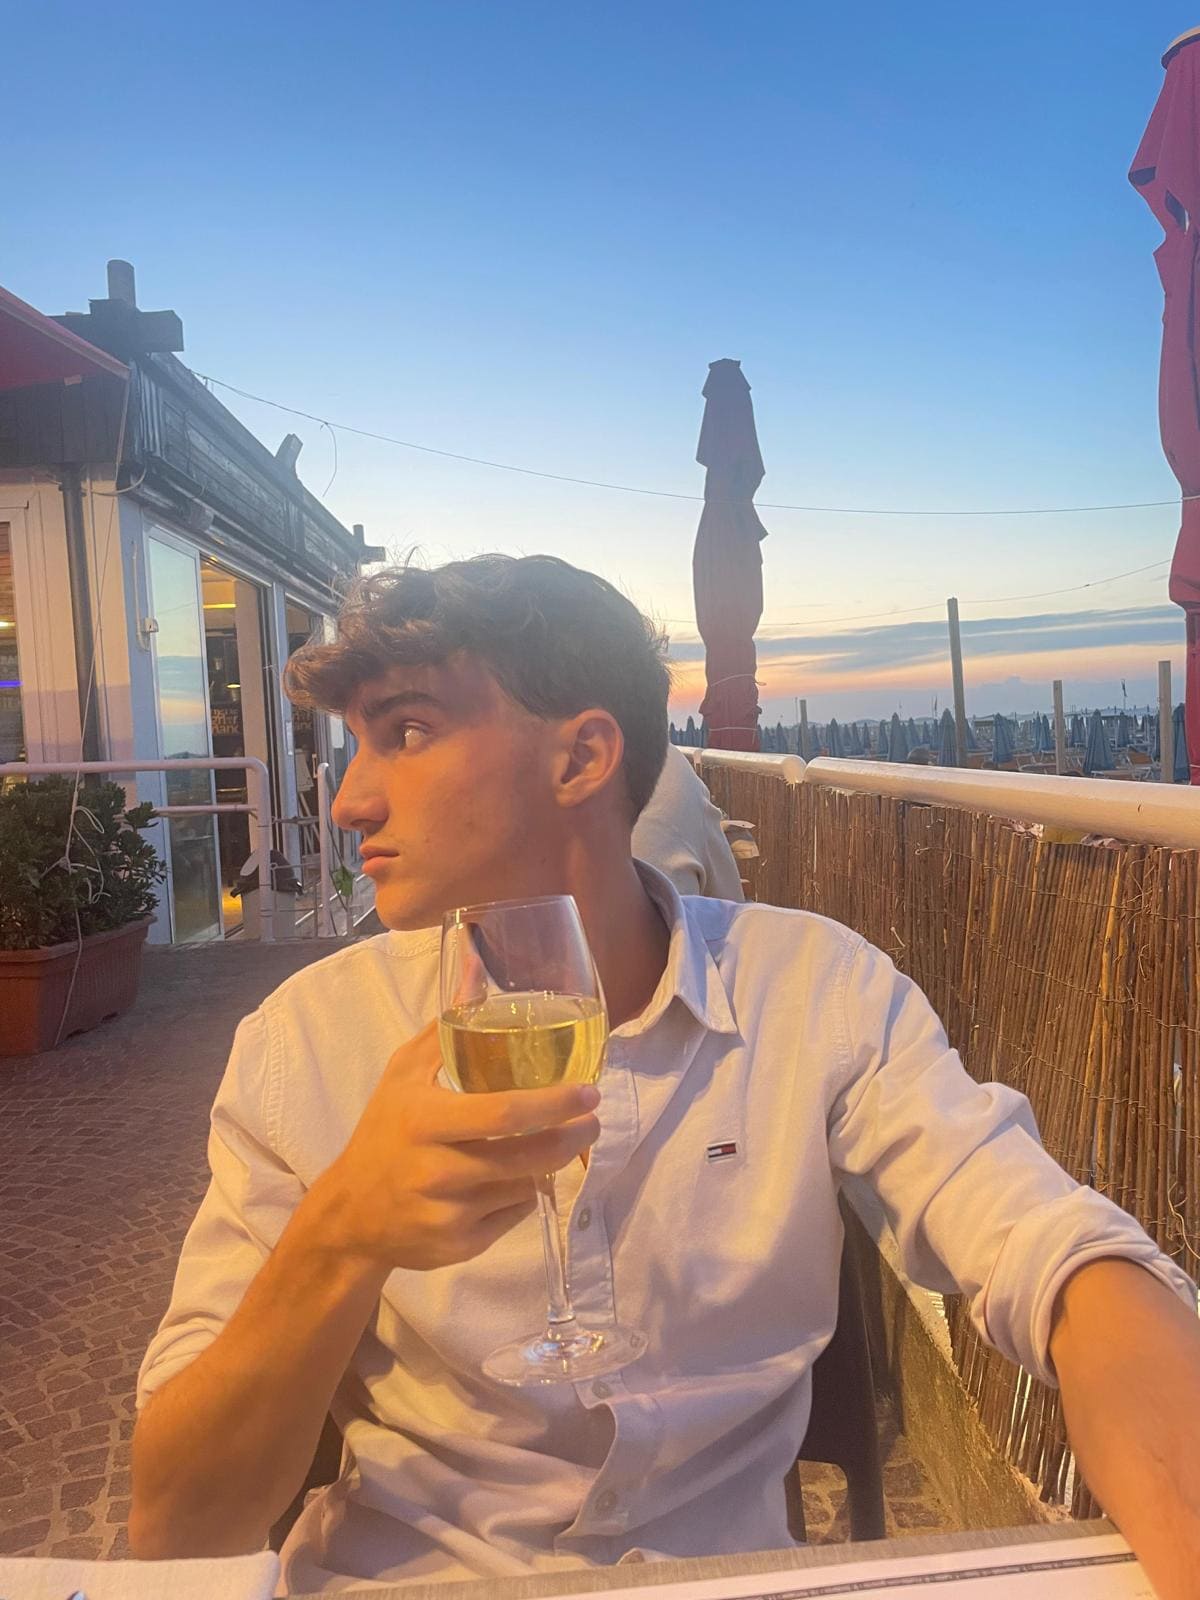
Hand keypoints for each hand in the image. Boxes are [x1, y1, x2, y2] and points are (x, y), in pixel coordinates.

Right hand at [306, 1023, 600, 1270]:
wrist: (349, 1215)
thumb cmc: (383, 1131)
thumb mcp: (403, 1073)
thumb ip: (446, 1023)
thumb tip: (476, 963)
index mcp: (425, 1121)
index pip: (503, 1114)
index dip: (553, 1103)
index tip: (588, 1091)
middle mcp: (437, 1171)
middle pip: (526, 1157)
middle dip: (571, 1138)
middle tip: (593, 1120)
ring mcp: (448, 1214)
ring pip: (524, 1186)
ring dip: (547, 1164)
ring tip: (553, 1143)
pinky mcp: (459, 1247)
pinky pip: (512, 1215)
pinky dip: (522, 1195)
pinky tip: (514, 1178)